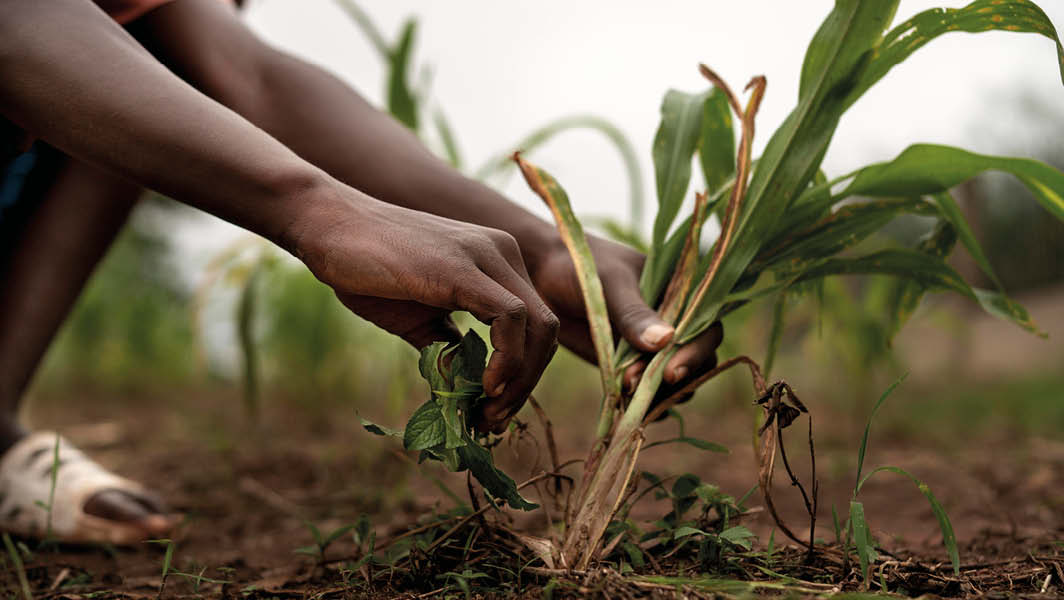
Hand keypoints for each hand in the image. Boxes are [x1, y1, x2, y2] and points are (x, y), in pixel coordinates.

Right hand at [290, 188, 559, 432]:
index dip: (523, 374)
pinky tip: (484, 386)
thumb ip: (447, 349)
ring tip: (488, 411)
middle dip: (526, 383)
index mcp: (497, 262)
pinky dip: (508, 359)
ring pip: (539, 326)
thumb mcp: (417, 318)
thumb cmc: (367, 268)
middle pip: (545, 329)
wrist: (327, 226)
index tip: (493, 409)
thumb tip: (466, 392)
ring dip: (520, 380)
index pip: (534, 325)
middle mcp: (502, 253)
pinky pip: (511, 318)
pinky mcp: (463, 268)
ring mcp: (487, 256)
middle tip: (493, 420)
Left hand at [529, 233, 723, 403]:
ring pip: (676, 380)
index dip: (696, 351)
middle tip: (645, 384)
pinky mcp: (631, 364)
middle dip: (677, 377)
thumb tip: (666, 340)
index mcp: (679, 292)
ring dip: (660, 393)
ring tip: (627, 391)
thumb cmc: (580, 267)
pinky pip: (649, 390)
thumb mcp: (608, 285)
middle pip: (698, 358)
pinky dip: (643, 402)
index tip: (671, 370)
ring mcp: (653, 345)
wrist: (542, 278)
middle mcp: (673, 321)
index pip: (704, 326)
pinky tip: (624, 404)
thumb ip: (633, 313)